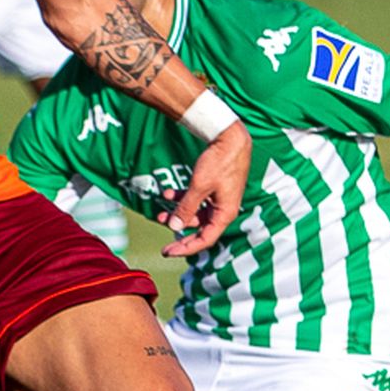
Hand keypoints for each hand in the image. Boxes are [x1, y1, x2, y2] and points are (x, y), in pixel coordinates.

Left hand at [162, 122, 251, 257]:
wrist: (229, 137)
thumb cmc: (219, 161)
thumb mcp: (199, 186)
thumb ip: (187, 207)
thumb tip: (175, 227)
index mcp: (225, 213)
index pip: (205, 239)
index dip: (186, 248)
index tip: (168, 252)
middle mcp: (223, 209)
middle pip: (200, 229)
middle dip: (180, 233)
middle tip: (164, 244)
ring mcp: (218, 199)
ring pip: (196, 213)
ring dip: (178, 214)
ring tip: (159, 213)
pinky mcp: (214, 188)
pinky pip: (196, 199)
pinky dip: (182, 198)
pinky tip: (168, 193)